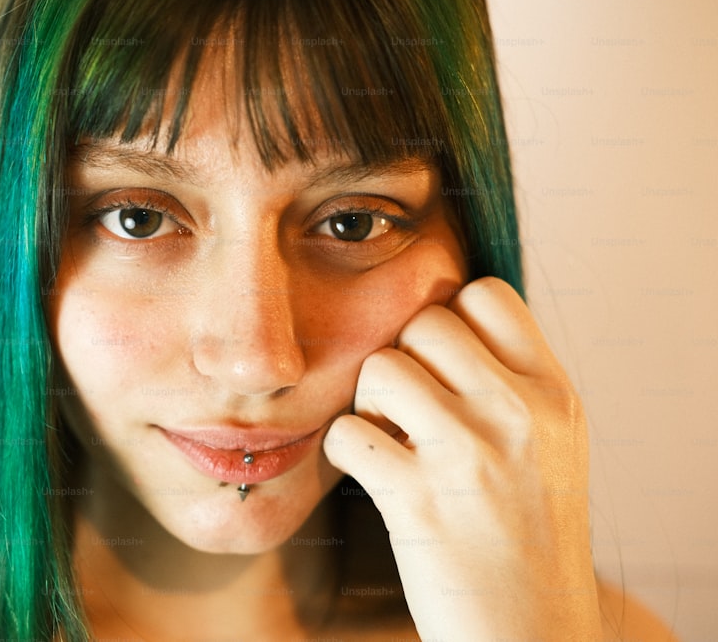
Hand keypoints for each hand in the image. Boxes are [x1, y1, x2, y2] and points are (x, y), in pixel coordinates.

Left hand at [323, 276, 599, 639]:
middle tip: (410, 408)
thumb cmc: (530, 534)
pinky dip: (346, 451)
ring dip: (370, 403)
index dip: (451, 317)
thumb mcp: (552, 444)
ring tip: (393, 441)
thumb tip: (436, 316)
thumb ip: (509, 379)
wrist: (530, 633)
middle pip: (423, 322)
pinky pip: (347, 432)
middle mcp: (518, 414)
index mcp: (554, 394)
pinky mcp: (415, 499)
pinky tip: (373, 475)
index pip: (486, 293)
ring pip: (379, 368)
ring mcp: (467, 455)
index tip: (442, 362)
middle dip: (404, 358)